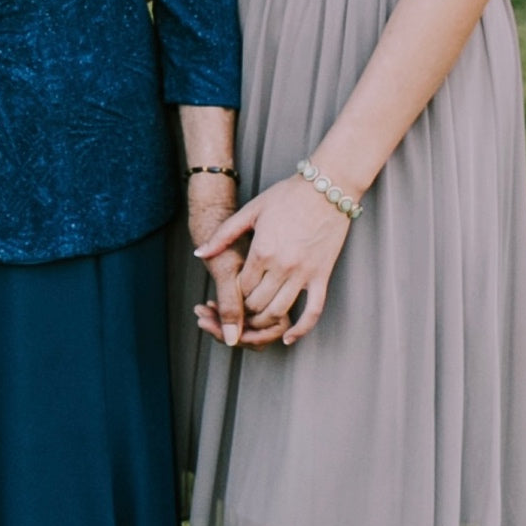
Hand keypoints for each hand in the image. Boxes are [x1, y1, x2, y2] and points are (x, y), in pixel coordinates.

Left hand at [195, 173, 350, 344]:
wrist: (327, 187)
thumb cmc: (288, 195)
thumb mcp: (251, 211)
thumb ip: (223, 235)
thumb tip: (199, 252)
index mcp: (262, 250)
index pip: (240, 287)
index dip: (234, 293)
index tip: (234, 289)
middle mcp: (282, 266)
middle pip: (256, 304)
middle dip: (246, 309)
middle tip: (243, 306)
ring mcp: (303, 273)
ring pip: (279, 311)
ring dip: (264, 321)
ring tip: (257, 318)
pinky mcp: (322, 276)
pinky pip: (313, 312)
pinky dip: (300, 330)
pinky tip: (287, 337)